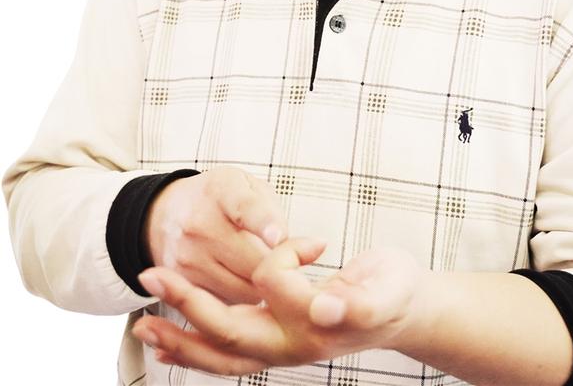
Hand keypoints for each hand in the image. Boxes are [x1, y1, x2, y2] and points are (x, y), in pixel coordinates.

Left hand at [132, 237, 430, 374]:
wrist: (405, 314)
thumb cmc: (398, 293)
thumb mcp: (388, 290)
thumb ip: (358, 302)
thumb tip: (323, 308)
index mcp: (315, 326)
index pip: (272, 282)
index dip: (281, 254)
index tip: (310, 242)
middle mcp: (291, 345)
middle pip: (229, 331)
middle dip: (188, 303)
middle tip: (150, 273)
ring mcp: (281, 349)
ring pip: (220, 353)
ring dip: (179, 338)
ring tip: (141, 326)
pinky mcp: (275, 343)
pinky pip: (227, 356)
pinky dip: (195, 352)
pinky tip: (168, 345)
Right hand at [141, 166, 287, 303]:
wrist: (164, 214)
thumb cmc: (218, 199)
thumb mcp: (246, 187)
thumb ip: (275, 213)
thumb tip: (310, 248)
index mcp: (223, 191)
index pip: (244, 208)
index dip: (264, 223)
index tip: (278, 237)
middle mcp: (200, 224)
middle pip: (253, 260)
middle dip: (280, 267)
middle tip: (290, 265)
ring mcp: (189, 256)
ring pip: (244, 288)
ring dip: (263, 286)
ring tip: (266, 273)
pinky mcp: (182, 283)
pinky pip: (228, 303)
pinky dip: (242, 298)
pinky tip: (244, 283)